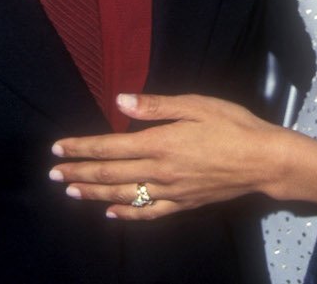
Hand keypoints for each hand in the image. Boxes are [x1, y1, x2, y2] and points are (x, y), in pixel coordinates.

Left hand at [49, 93, 285, 219]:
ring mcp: (171, 192)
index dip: (81, 148)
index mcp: (159, 143)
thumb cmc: (232, 125)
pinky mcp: (184, 204)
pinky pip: (148, 213)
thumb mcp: (195, 104)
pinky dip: (126, 214)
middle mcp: (160, 171)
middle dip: (79, 172)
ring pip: (123, 195)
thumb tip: (120, 102)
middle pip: (110, 174)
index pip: (110, 147)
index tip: (58, 148)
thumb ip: (156, 106)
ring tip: (71, 191)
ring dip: (94, 193)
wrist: (263, 160)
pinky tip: (111, 213)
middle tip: (53, 174)